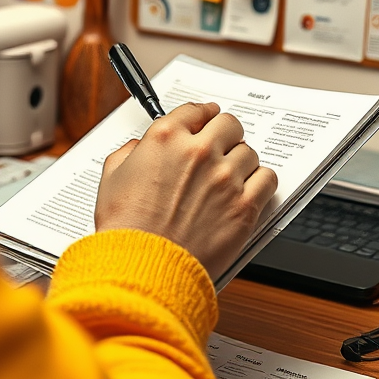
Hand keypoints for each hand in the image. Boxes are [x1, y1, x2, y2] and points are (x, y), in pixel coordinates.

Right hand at [95, 102, 277, 279]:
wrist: (142, 268)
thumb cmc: (126, 229)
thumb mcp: (111, 179)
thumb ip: (128, 153)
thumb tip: (140, 147)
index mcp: (166, 139)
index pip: (195, 110)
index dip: (202, 114)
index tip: (206, 118)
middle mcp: (199, 152)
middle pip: (228, 124)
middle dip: (224, 134)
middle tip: (221, 146)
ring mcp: (225, 178)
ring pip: (249, 151)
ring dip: (240, 160)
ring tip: (231, 175)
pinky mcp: (244, 206)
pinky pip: (267, 178)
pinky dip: (260, 181)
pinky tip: (249, 189)